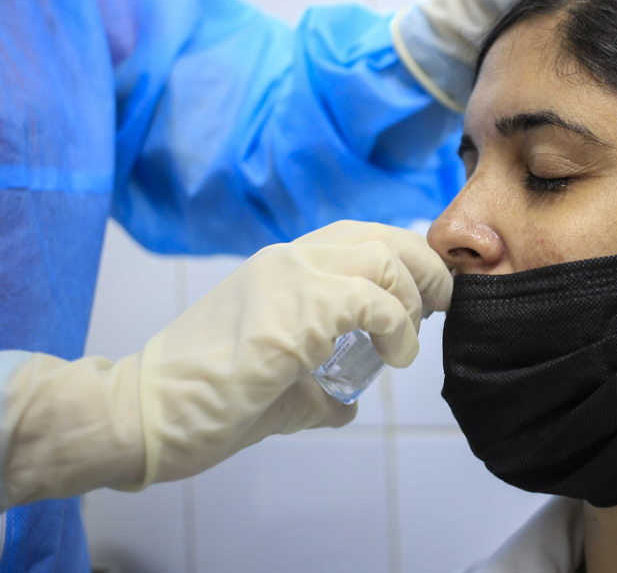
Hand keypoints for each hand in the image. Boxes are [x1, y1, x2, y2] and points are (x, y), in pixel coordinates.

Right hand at [0, 221, 450, 507]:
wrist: (145, 412)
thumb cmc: (205, 399)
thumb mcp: (277, 382)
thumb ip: (316, 384)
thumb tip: (347, 404)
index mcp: (282, 264)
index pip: (361, 235)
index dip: (403, 257)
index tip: (424, 293)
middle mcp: (290, 258)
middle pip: (383, 236)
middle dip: (424, 267)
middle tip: (440, 304)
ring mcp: (291, 279)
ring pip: (385, 257)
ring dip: (416, 295)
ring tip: (413, 337)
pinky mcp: (296, 313)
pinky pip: (375, 303)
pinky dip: (399, 327)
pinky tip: (397, 355)